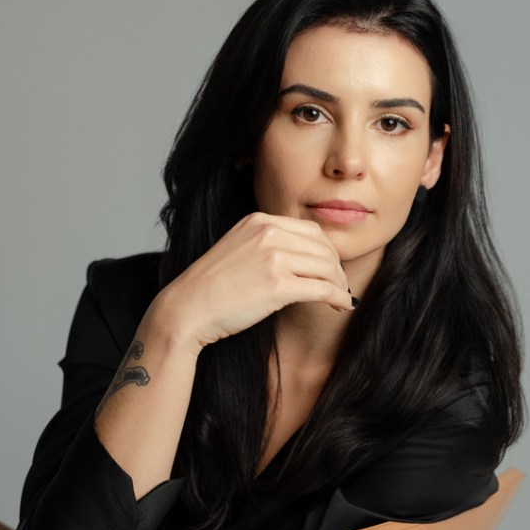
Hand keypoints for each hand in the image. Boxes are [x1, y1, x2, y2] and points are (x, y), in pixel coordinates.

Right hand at [157, 212, 352, 349]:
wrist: (186, 308)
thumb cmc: (210, 288)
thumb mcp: (237, 249)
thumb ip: (265, 245)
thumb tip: (301, 258)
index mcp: (258, 221)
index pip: (311, 230)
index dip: (327, 251)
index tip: (331, 268)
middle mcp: (267, 233)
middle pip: (323, 247)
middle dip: (337, 268)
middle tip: (340, 286)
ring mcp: (273, 258)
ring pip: (327, 267)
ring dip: (340, 284)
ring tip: (341, 297)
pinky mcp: (277, 286)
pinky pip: (323, 288)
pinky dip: (339, 297)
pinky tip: (342, 306)